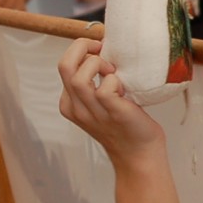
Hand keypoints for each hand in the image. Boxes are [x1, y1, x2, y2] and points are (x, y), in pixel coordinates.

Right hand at [56, 39, 164, 162]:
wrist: (138, 155)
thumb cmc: (124, 125)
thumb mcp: (99, 104)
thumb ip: (94, 84)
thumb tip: (103, 51)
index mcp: (69, 103)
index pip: (64, 65)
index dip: (81, 50)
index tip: (99, 49)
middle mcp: (76, 108)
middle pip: (64, 66)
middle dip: (82, 46)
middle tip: (101, 49)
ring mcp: (92, 112)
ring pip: (79, 77)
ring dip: (98, 64)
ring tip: (113, 71)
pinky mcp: (113, 113)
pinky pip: (105, 88)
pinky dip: (115, 80)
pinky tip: (124, 89)